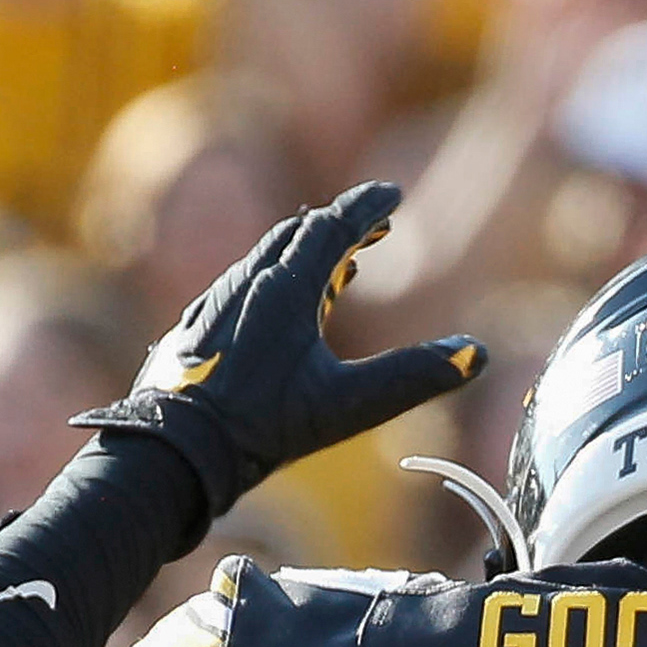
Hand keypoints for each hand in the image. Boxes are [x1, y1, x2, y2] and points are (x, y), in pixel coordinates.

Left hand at [91, 181, 488, 517]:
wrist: (171, 452)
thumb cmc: (259, 427)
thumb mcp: (347, 405)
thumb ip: (412, 377)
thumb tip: (474, 353)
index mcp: (286, 287)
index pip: (333, 226)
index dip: (367, 207)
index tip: (394, 194)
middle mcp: (247, 282)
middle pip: (299, 233)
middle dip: (341, 224)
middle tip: (376, 226)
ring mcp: (217, 303)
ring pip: (268, 258)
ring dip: (309, 251)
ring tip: (343, 266)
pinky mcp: (198, 328)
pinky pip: (246, 285)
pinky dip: (279, 279)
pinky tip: (285, 312)